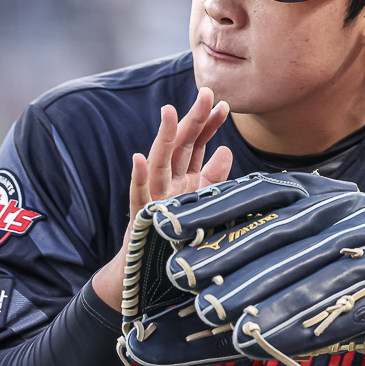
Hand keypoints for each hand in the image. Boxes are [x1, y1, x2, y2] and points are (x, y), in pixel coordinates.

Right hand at [94, 87, 232, 308]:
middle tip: (207, 93)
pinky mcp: (140, 216)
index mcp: (181, 177)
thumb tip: (227, 150)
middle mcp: (166, 182)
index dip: (209, 125)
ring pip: (158, 162)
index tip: (224, 105)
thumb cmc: (175, 234)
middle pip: (180, 146)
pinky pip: (137, 195)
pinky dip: (137, 178)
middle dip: (193, 119)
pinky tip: (138, 159)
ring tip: (170, 112)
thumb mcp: (199, 201)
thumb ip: (212, 176)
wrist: (146, 272)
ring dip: (164, 138)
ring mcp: (152, 197)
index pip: (197, 144)